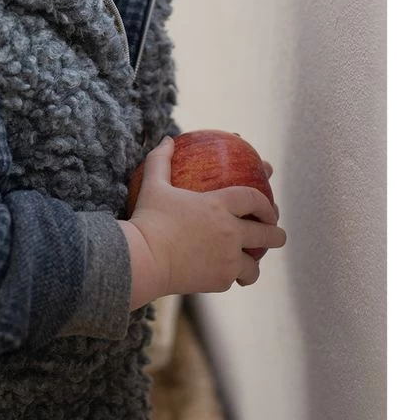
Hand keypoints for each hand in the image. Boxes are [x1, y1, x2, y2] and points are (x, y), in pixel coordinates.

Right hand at [128, 137, 286, 295]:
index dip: (266, 203)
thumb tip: (166, 139)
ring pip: (255, 265)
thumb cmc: (148, 219)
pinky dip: (229, 277)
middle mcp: (231, 232)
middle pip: (269, 234)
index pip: (254, 199)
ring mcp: (228, 259)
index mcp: (219, 205)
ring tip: (250, 266)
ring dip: (254, 264)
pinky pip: (233, 279)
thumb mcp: (153, 185)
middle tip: (276, 235)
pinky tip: (222, 275)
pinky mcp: (220, 280)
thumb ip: (160, 160)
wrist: (142, 259)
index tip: (269, 208)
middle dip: (276, 234)